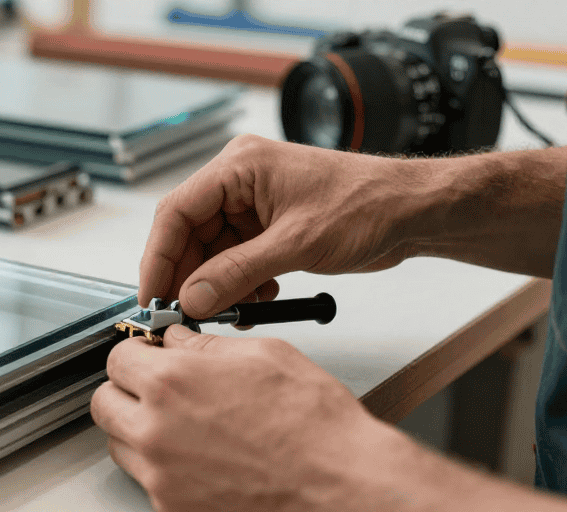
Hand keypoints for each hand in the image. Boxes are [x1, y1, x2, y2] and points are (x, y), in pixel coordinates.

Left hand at [90, 326, 402, 511]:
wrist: (343, 488)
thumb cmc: (315, 426)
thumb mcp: (264, 356)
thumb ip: (206, 346)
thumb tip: (179, 340)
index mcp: (171, 383)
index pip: (117, 358)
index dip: (136, 353)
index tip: (150, 356)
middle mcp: (155, 431)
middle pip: (104, 403)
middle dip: (126, 391)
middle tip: (155, 389)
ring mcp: (161, 477)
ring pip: (120, 446)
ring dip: (139, 431)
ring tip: (182, 426)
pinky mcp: (172, 509)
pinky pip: (148, 482)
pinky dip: (164, 469)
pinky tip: (201, 459)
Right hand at [142, 134, 436, 317]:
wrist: (413, 211)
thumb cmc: (367, 205)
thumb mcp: (296, 244)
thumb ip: (237, 273)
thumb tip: (192, 298)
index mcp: (238, 166)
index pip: (176, 211)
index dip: (159, 257)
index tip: (153, 296)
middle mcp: (239, 181)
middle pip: (189, 233)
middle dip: (187, 276)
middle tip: (182, 315)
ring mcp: (253, 204)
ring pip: (211, 251)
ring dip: (215, 285)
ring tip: (226, 312)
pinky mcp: (268, 227)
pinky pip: (235, 259)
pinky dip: (239, 284)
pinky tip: (257, 300)